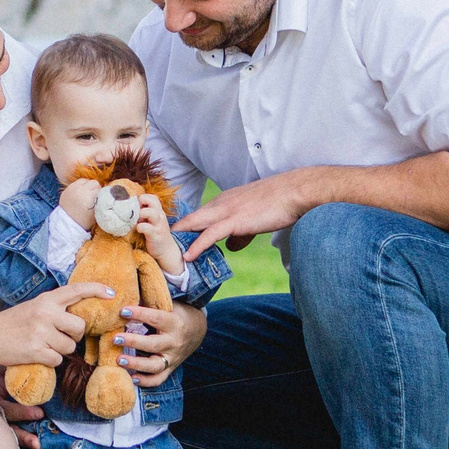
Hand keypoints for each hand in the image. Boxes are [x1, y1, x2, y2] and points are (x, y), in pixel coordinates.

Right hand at [0, 283, 110, 367]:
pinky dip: (50, 360)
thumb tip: (78, 318)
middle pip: (79, 326)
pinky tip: (37, 354)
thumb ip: (54, 309)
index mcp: (46, 300)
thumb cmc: (12, 323)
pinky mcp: (36, 350)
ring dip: (60, 350)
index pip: (76, 290)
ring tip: (44, 345)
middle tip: (60, 336)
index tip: (111, 294)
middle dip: (74, 335)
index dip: (96, 290)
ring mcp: (40, 332)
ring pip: (69, 346)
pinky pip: (57, 359)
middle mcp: (45, 313)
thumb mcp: (33, 307)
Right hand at [0, 364, 46, 448]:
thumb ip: (18, 368)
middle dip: (22, 437)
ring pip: (7, 443)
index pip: (7, 408)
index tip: (40, 414)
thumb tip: (41, 361)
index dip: (22, 412)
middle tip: (37, 443)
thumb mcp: (7, 367)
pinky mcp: (0, 437)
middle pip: (6, 430)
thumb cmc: (4, 372)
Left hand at [60, 179, 101, 230]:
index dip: (102, 194)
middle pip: (94, 183)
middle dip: (96, 189)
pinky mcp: (67, 189)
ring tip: (87, 194)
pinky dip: (80, 187)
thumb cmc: (85, 221)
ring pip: (85, 180)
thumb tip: (107, 193)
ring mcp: (72, 189)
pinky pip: (77, 183)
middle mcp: (81, 191)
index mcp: (89, 198)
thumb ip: (102, 202)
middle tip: (94, 196)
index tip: (101, 199)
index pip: (101, 189)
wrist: (68, 224)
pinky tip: (81, 193)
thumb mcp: (97, 213)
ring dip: (88, 186)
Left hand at [112, 301, 206, 387]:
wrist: (198, 329)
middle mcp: (174, 341)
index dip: (139, 314)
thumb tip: (128, 290)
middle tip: (115, 338)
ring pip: (155, 365)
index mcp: (174, 322)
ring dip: (136, 364)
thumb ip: (151, 299)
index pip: (156, 318)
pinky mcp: (170, 368)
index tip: (123, 311)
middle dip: (133, 342)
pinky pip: (159, 379)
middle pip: (153, 344)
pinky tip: (132, 378)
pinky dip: (146, 381)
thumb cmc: (177, 312)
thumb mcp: (169, 303)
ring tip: (119, 360)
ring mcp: (172, 357)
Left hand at [133, 193, 183, 275]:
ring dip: (141, 214)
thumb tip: (128, 207)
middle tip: (135, 213)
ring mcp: (158, 224)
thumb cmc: (155, 233)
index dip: (141, 199)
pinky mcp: (155, 234)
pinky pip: (146, 227)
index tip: (136, 208)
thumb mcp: (152, 220)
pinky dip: (140, 227)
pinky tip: (138, 230)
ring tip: (137, 221)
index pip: (150, 197)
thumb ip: (144, 212)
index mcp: (158, 210)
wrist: (166, 250)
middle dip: (140, 204)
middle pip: (151, 200)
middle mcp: (159, 215)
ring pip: (151, 212)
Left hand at [173, 170, 316, 258]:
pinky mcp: (236, 220)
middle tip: (154, 244)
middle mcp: (220, 204)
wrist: (294, 192)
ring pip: (195, 225)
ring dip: (178, 239)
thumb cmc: (278, 203)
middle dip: (171, 232)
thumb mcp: (254, 219)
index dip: (182, 229)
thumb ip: (240, 235)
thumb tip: (231, 248)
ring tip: (162, 252)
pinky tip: (188, 257)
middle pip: (189, 219)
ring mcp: (227, 211)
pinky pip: (211, 234)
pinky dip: (197, 245)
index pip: (197, 216)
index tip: (167, 240)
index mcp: (224, 202)